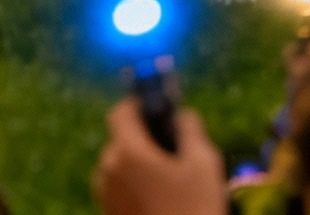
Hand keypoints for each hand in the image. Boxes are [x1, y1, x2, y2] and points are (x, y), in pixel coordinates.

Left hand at [92, 97, 226, 214]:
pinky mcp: (108, 214)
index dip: (140, 106)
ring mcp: (105, 195)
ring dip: (141, 167)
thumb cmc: (195, 211)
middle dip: (146, 141)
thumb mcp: (204, 166)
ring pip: (122, 167)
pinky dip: (137, 188)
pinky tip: (164, 204)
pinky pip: (121, 189)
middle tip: (176, 155)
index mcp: (126, 150)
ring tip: (174, 187)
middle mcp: (107, 168)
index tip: (161, 112)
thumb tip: (181, 114)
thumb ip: (190, 129)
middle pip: (122, 140)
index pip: (121, 111)